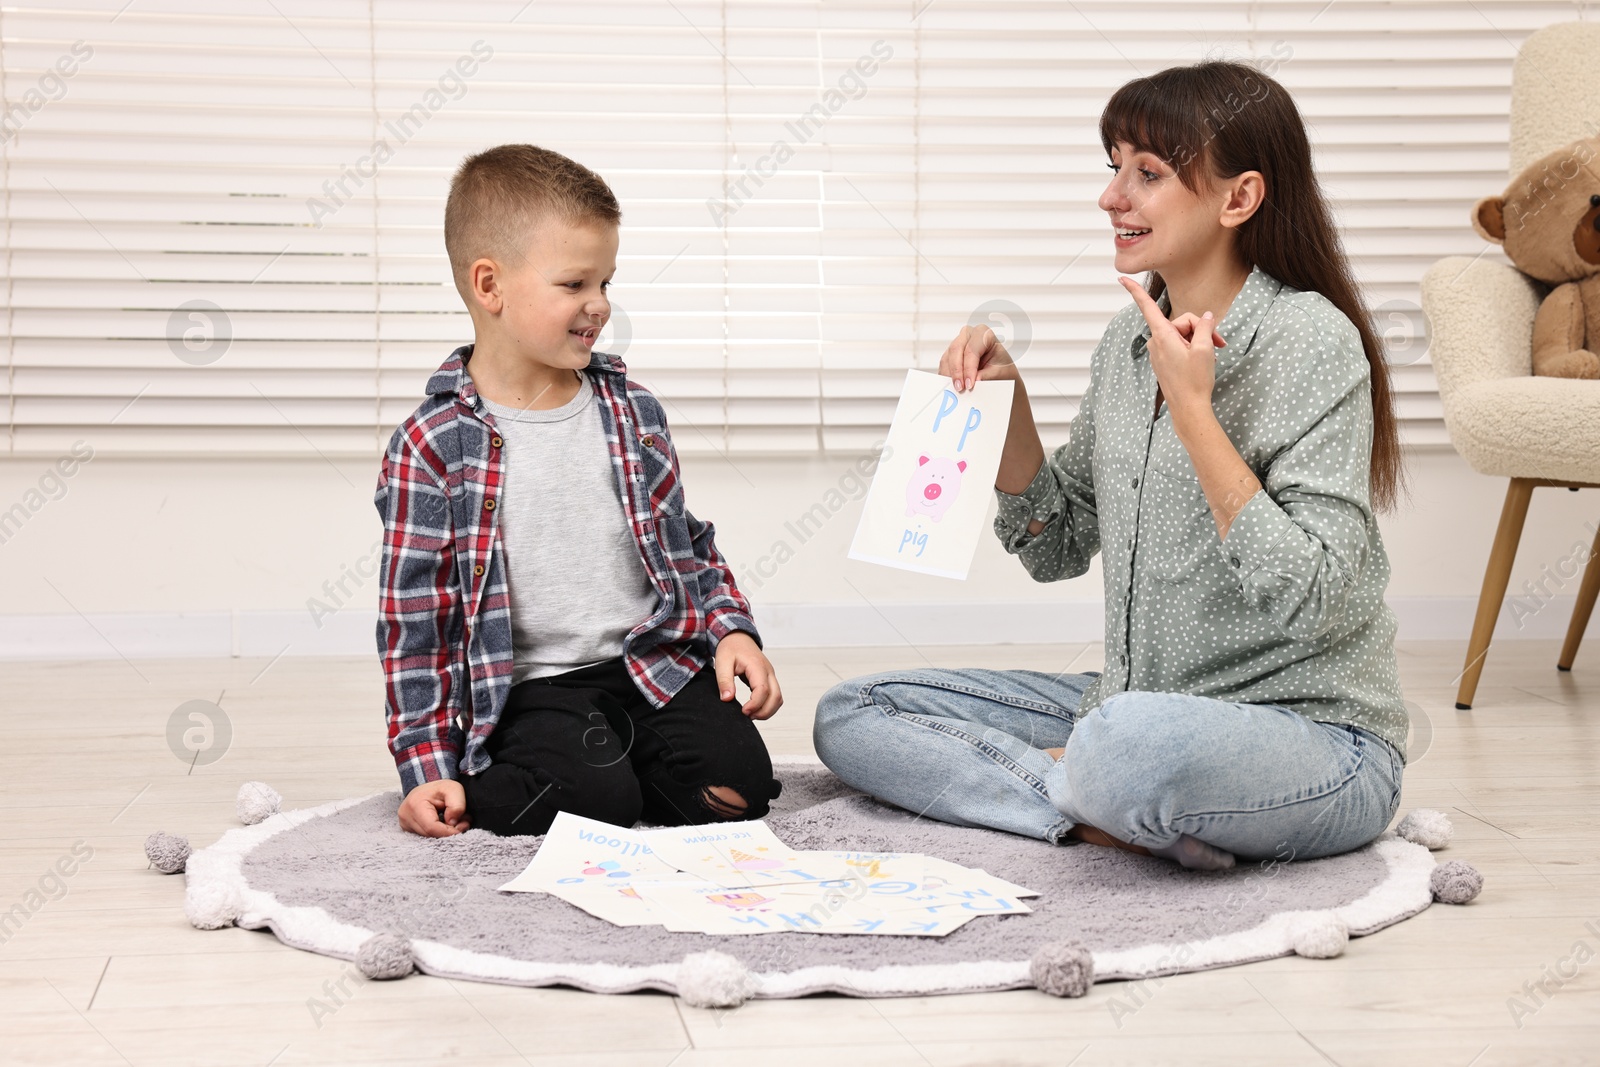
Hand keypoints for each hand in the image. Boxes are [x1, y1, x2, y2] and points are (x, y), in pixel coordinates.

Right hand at [398, 778, 469, 836]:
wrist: (428, 789)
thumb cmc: (440, 788)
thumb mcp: (454, 789)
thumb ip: (457, 805)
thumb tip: (452, 823)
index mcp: (415, 805)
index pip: (432, 828)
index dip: (449, 831)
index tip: (463, 826)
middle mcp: (405, 817)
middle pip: (430, 835)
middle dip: (449, 832)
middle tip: (463, 822)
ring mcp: (404, 824)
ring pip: (429, 838)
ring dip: (444, 833)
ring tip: (454, 820)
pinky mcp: (408, 829)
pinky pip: (425, 836)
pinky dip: (437, 833)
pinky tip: (444, 824)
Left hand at [714, 632, 782, 719]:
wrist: (737, 637)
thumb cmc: (730, 647)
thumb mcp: (722, 662)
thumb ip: (724, 680)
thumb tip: (727, 698)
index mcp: (757, 666)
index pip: (763, 690)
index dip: (755, 704)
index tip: (743, 711)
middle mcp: (768, 671)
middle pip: (776, 697)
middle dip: (764, 711)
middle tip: (747, 716)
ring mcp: (770, 675)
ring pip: (778, 698)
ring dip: (767, 710)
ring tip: (750, 714)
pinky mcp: (768, 679)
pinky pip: (774, 696)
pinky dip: (768, 705)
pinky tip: (754, 708)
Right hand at [939, 323, 1018, 392]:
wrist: (1000, 375)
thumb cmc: (1003, 369)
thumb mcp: (1000, 372)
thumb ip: (988, 375)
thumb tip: (976, 379)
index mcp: (984, 334)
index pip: (972, 350)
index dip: (969, 368)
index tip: (970, 384)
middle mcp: (969, 335)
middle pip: (956, 349)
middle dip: (956, 371)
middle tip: (960, 388)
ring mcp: (958, 344)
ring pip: (947, 358)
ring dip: (950, 375)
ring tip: (957, 389)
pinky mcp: (950, 355)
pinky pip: (944, 365)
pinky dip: (947, 376)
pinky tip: (952, 386)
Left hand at [1118, 276, 1226, 424]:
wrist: (1189, 409)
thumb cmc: (1195, 380)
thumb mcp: (1205, 348)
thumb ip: (1205, 326)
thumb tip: (1207, 316)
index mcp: (1162, 335)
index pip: (1147, 307)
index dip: (1134, 291)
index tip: (1121, 277)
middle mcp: (1157, 342)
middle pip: (1182, 322)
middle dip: (1202, 328)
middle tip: (1220, 343)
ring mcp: (1160, 353)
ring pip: (1183, 334)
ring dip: (1200, 340)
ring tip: (1214, 354)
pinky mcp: (1164, 361)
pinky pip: (1180, 346)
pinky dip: (1194, 349)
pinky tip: (1205, 360)